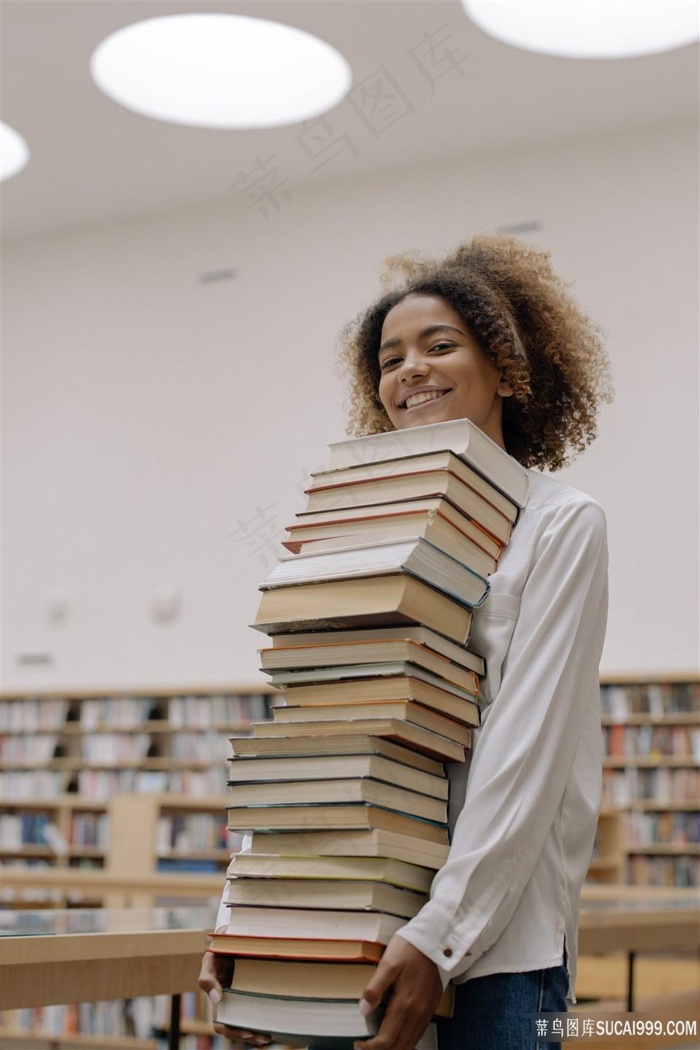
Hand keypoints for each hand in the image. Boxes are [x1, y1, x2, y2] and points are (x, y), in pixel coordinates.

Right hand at [198, 949, 271, 1045]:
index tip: (247, 1031)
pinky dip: (263, 1018)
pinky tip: (274, 1022)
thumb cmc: (217, 952)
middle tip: (265, 1038)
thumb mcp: (209, 962)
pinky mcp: (253, 991)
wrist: (230, 939)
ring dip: (257, 1032)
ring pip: (248, 1022)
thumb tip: (216, 999)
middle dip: (250, 1036)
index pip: (221, 1024)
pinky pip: (257, 1008)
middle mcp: (230, 1003)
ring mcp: (242, 998)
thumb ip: (207, 980)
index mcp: (218, 1000)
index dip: (233, 1031)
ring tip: (270, 1035)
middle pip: (237, 1028)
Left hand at [353, 935, 442, 1049]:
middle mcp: (417, 1013)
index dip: (369, 1048)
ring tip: (377, 1045)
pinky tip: (398, 1038)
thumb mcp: (388, 963)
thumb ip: (375, 988)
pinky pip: (418, 1034)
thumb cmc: (409, 948)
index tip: (358, 1044)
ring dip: (393, 1049)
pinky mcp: (430, 1008)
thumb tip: (363, 1010)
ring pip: (409, 1044)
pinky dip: (406, 1042)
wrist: (435, 940)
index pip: (386, 1040)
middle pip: (398, 1047)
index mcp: (404, 1004)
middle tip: (365, 1048)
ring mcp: (425, 1012)